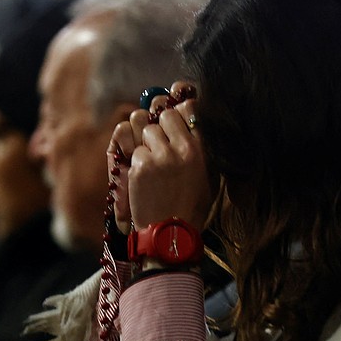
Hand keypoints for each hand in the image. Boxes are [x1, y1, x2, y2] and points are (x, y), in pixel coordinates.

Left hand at [108, 85, 211, 231]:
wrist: (171, 234)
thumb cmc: (190, 205)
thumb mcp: (207, 174)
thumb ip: (200, 145)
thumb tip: (189, 114)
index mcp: (202, 149)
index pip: (188, 107)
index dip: (177, 106)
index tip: (172, 111)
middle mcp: (182, 148)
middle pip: (162, 114)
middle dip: (158, 125)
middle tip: (158, 143)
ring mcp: (160, 156)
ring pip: (144, 129)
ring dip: (145, 142)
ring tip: (153, 164)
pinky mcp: (140, 166)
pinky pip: (133, 150)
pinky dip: (136, 162)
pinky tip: (144, 179)